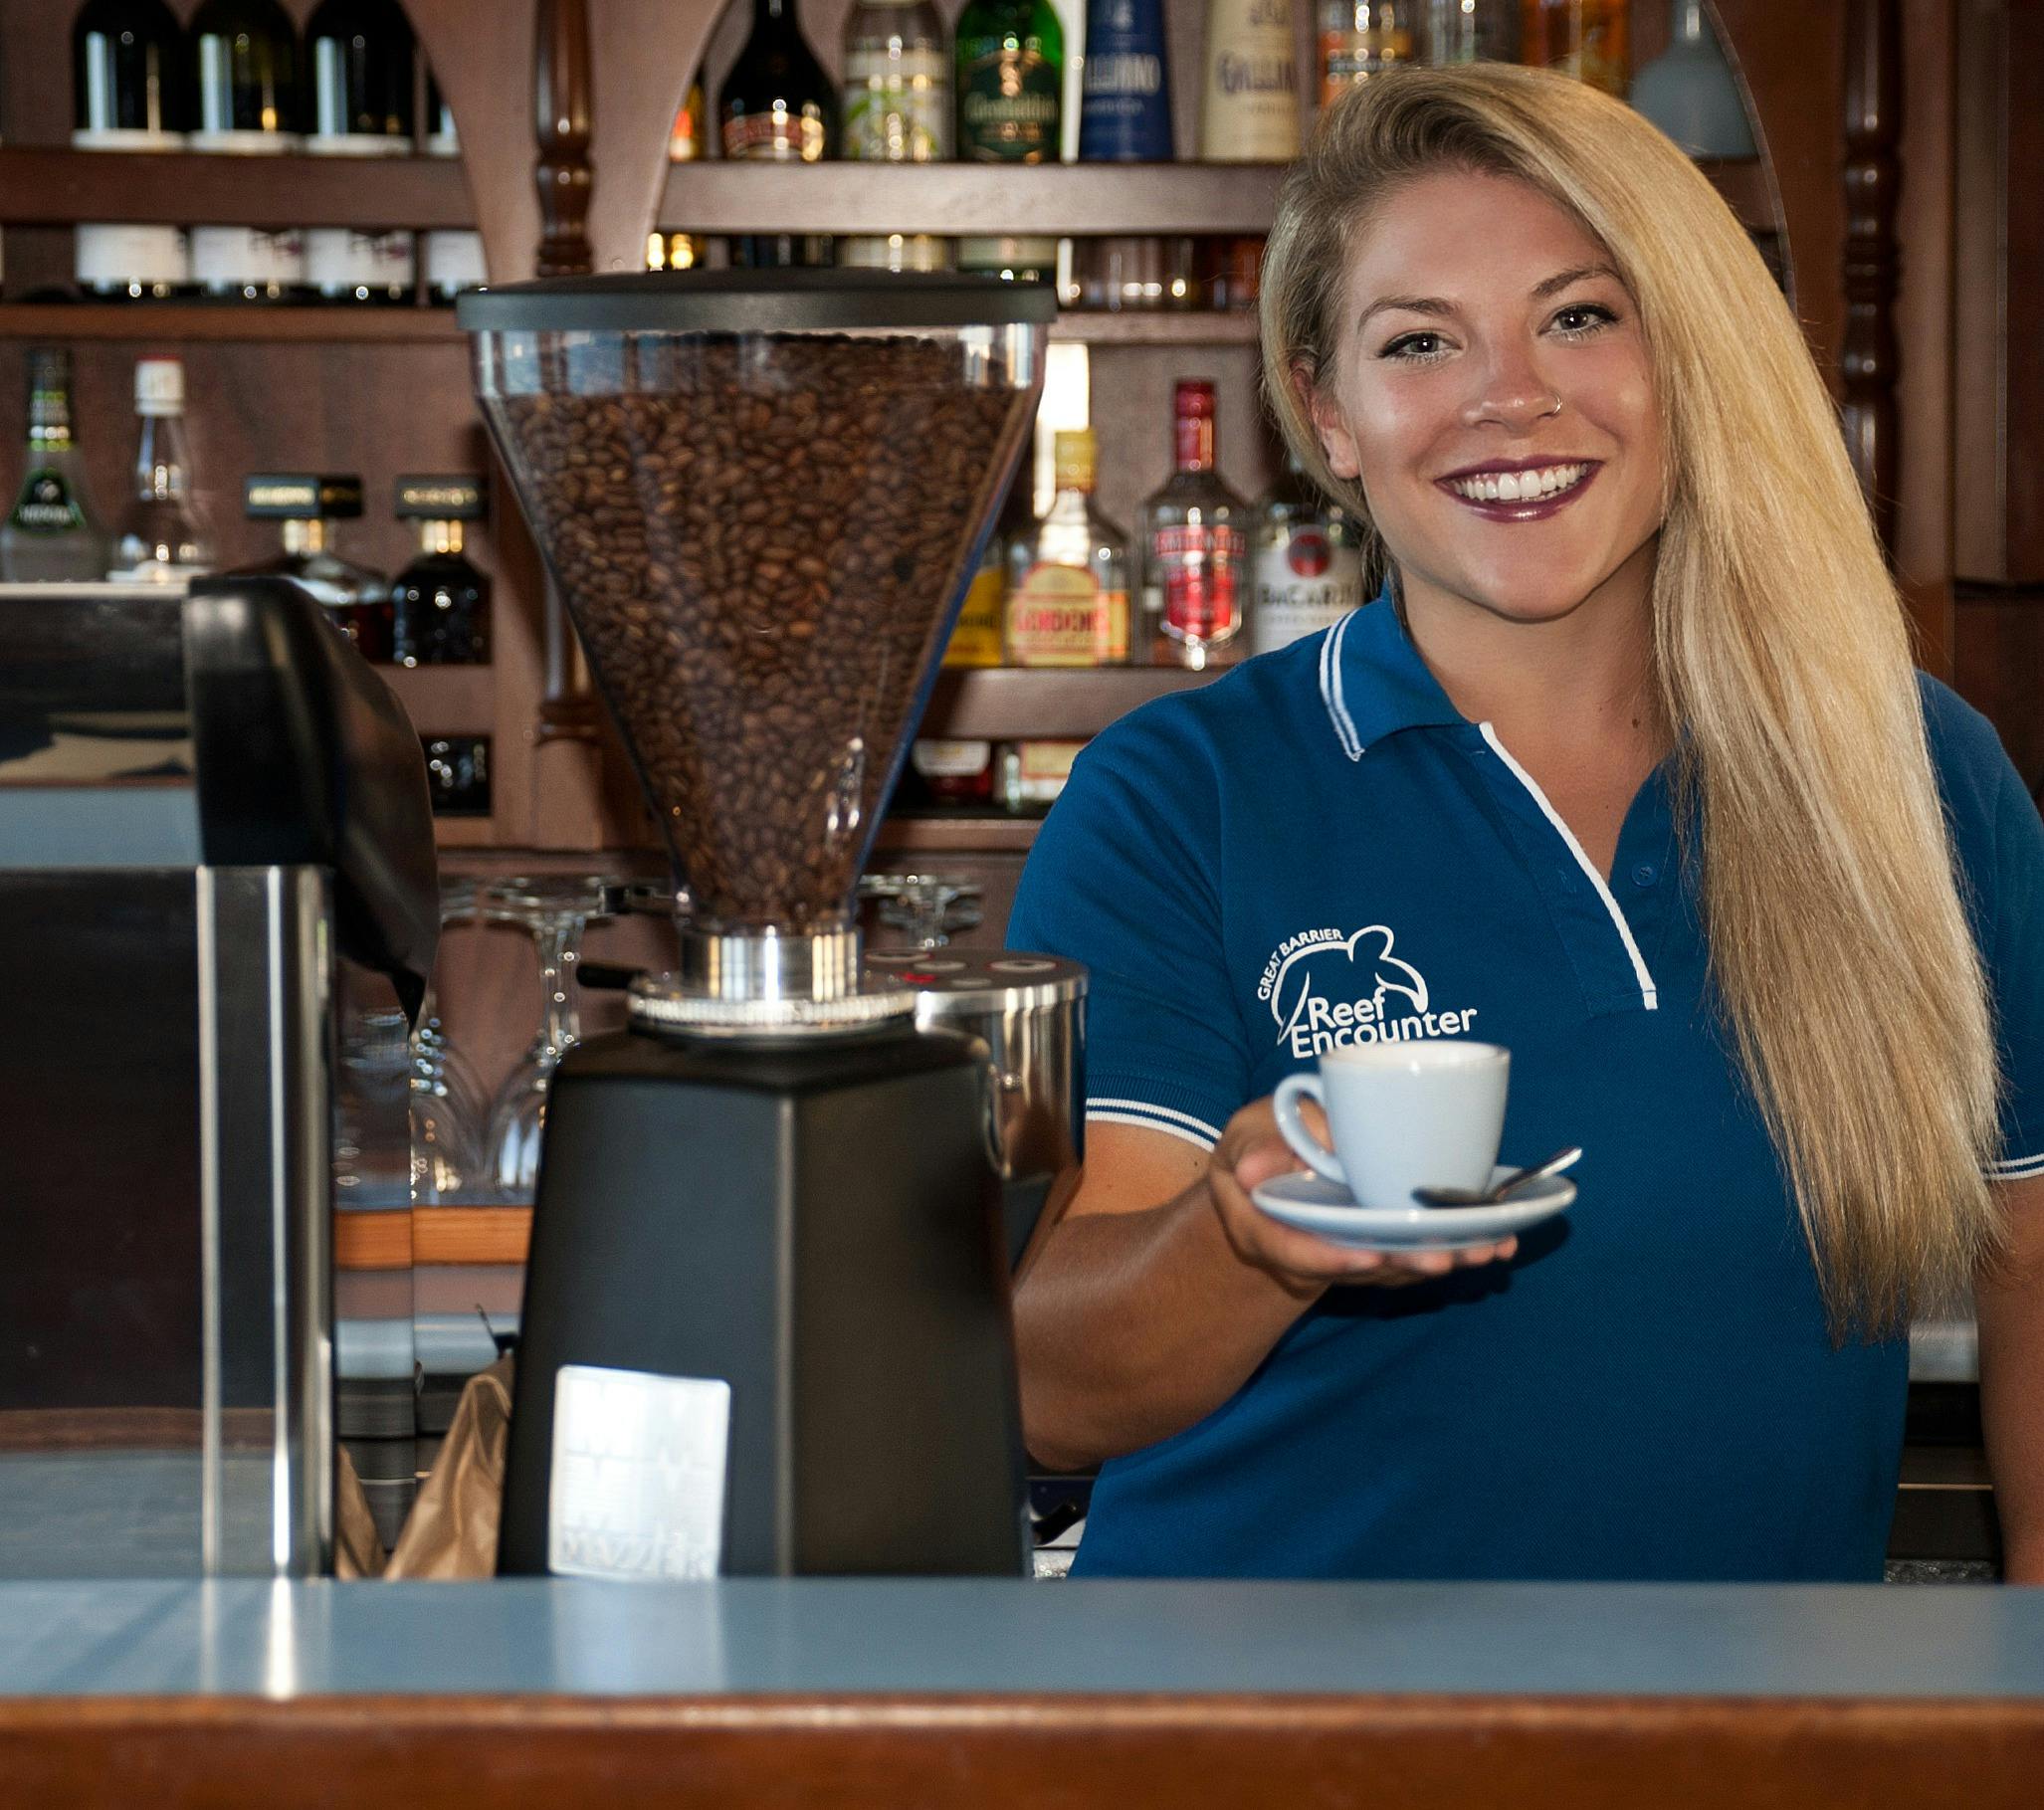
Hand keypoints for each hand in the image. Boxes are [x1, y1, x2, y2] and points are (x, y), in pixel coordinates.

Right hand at [1205, 1099, 1518, 1298]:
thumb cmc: (1261, 1142)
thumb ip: (1254, 1148)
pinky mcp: (1383, 1244)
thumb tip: (1251, 1173)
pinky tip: (1497, 1239)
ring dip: (1440, 1260)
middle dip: (1403, 1265)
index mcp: (1266, 1228)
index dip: (1331, 1258)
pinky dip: (1454, 1247)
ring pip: (1395, 1266)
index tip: (1369, 1256)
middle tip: (1442, 1259)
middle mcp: (1312, 1250)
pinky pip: (1417, 1251)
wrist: (1274, 1169)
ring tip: (1485, 1249)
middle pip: (1357, 1266)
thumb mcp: (1245, 1138)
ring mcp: (1349, 1250)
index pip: (1294, 1251)